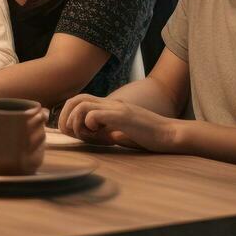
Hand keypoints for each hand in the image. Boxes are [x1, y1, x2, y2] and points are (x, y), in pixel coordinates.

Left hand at [58, 95, 180, 152]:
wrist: (170, 134)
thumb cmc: (148, 136)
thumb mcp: (122, 133)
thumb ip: (107, 131)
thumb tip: (93, 135)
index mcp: (110, 107)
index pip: (79, 101)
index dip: (69, 116)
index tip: (72, 133)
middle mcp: (111, 104)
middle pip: (76, 99)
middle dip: (66, 117)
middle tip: (71, 134)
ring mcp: (116, 108)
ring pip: (82, 104)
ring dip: (76, 122)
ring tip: (86, 134)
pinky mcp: (122, 117)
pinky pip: (95, 115)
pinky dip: (90, 124)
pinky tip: (100, 134)